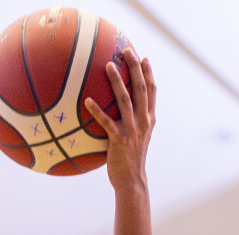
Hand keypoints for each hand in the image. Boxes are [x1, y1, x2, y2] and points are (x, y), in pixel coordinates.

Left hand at [83, 51, 155, 191]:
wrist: (132, 181)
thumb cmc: (129, 159)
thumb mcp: (137, 137)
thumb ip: (133, 121)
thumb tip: (120, 108)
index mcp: (149, 119)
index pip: (151, 91)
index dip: (148, 73)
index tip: (143, 57)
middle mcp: (143, 121)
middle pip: (141, 88)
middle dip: (135, 68)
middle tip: (127, 50)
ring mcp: (132, 130)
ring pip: (125, 100)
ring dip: (116, 81)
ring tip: (108, 65)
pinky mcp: (119, 140)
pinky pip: (106, 122)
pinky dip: (97, 110)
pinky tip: (87, 100)